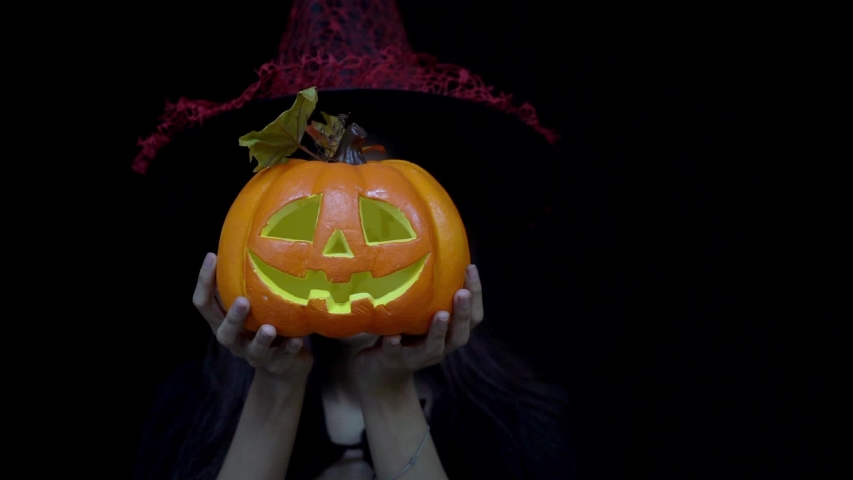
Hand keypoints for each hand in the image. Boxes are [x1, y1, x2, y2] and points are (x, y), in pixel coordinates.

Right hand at [192, 253, 312, 382]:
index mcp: (224, 322)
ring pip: (252, 350)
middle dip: (232, 318)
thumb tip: (254, 239)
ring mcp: (255, 355)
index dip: (204, 282)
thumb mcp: (256, 306)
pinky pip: (283, 358)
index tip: (211, 256)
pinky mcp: (277, 366)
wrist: (286, 367)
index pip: (204, 304)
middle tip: (242, 301)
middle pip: (223, 332)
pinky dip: (290, 349)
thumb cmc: (268, 324)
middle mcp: (236, 340)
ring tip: (269, 328)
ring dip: (260, 339)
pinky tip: (297, 340)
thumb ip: (250, 285)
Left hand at [354, 264, 483, 394]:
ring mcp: (417, 357)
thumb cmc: (405, 335)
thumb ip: (430, 296)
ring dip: (439, 331)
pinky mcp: (394, 362)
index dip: (476, 294)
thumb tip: (431, 249)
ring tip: (441, 315)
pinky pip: (397, 354)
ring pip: (435, 348)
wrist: (379, 373)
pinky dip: (396, 345)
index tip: (470, 267)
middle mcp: (440, 347)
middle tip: (462, 292)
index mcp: (450, 334)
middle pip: (460, 334)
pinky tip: (393, 337)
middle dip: (463, 313)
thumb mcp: (420, 315)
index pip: (473, 316)